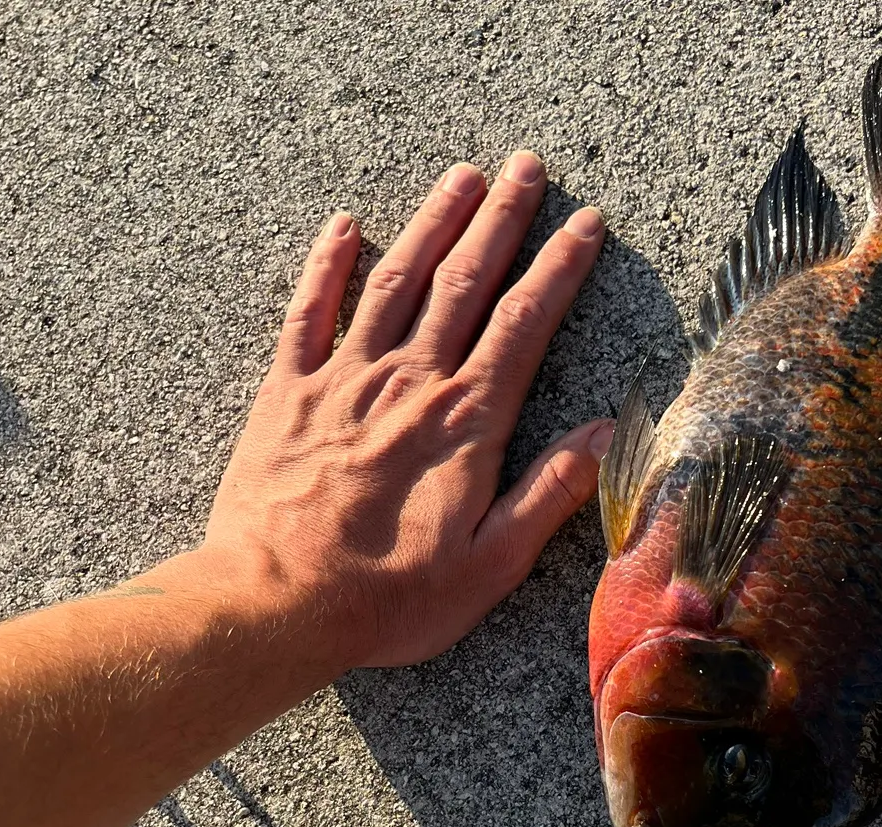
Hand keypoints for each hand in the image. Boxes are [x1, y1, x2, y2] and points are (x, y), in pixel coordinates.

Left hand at [201, 152, 609, 669]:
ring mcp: (343, 380)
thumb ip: (550, 494)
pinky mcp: (286, 394)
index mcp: (464, 423)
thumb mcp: (489, 566)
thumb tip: (607, 434)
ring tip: (462, 176)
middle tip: (527, 168)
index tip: (586, 224)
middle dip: (501, 220)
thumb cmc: (388, 600)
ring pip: (396, 280)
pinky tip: (344, 226)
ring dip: (432, 223)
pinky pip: (309, 311)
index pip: (524, 324)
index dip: (559, 269)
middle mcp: (408, 383)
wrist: (274, 603)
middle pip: (463, 282)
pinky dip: (327, 264)